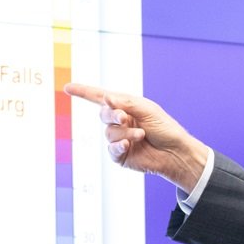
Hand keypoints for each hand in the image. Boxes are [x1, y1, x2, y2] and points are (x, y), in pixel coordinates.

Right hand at [63, 83, 210, 190]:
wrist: (176, 152)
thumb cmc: (165, 128)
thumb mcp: (147, 109)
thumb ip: (125, 103)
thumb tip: (105, 98)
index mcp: (125, 107)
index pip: (100, 98)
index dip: (83, 92)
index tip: (67, 87)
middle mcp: (120, 122)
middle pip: (103, 115)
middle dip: (112, 115)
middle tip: (124, 118)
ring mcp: (120, 139)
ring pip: (109, 133)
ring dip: (124, 133)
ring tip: (141, 135)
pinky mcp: (121, 156)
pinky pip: (111, 150)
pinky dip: (119, 146)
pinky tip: (129, 146)